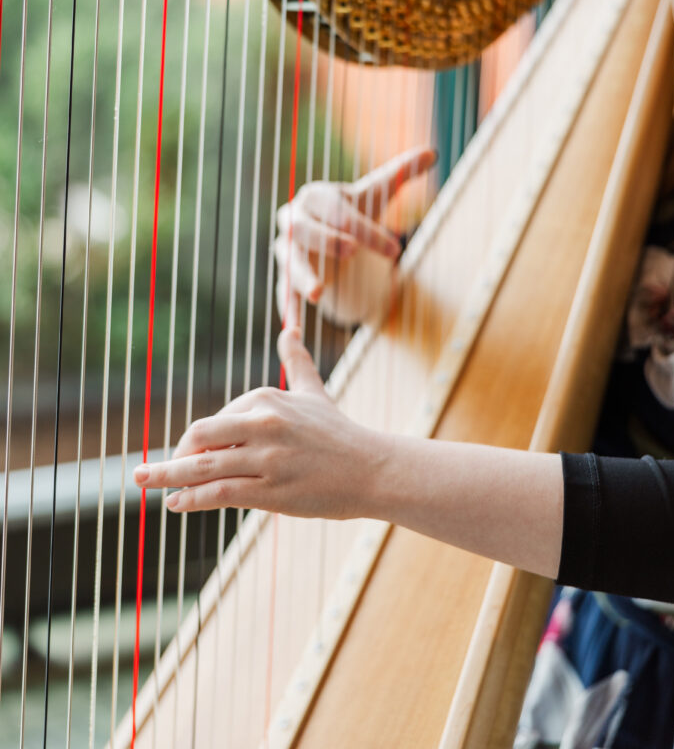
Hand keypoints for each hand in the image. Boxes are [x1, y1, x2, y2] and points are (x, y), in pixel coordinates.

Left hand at [133, 328, 385, 518]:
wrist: (373, 470)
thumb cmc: (340, 435)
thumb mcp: (314, 392)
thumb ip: (297, 362)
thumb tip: (289, 328)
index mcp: (267, 398)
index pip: (215, 421)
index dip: (196, 444)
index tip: (185, 460)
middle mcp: (264, 423)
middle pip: (200, 436)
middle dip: (173, 455)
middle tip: (152, 471)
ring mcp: (267, 457)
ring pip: (204, 467)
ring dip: (166, 477)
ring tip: (141, 482)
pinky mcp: (271, 489)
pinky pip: (220, 493)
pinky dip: (191, 499)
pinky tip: (174, 504)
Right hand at [274, 146, 436, 325]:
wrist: (327, 239)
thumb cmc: (350, 214)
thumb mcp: (375, 196)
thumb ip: (400, 174)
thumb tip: (432, 152)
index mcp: (315, 196)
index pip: (340, 212)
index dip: (367, 230)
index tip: (396, 249)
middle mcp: (293, 219)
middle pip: (305, 229)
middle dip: (328, 240)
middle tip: (353, 252)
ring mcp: (285, 248)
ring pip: (289, 260)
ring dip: (302, 275)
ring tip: (318, 292)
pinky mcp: (284, 275)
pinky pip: (283, 289)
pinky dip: (288, 305)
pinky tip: (294, 323)